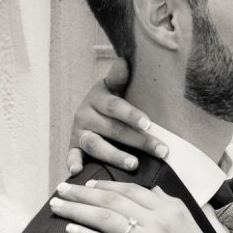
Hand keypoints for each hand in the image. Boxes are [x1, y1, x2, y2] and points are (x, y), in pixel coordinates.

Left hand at [52, 180, 229, 232]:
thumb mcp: (192, 228)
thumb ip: (172, 206)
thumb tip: (155, 189)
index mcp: (173, 210)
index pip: (132, 189)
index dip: (104, 185)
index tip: (85, 185)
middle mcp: (161, 221)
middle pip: (113, 200)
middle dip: (82, 193)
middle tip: (60, 189)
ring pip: (106, 218)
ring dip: (77, 210)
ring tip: (57, 207)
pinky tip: (70, 231)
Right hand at [67, 58, 168, 175]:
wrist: (90, 111)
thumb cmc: (111, 101)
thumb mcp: (115, 87)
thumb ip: (119, 78)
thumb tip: (124, 61)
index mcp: (98, 97)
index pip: (115, 106)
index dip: (131, 114)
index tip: (148, 124)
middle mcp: (85, 114)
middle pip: (113, 129)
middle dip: (139, 141)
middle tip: (160, 150)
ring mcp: (79, 132)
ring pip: (95, 144)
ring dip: (114, 155)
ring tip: (134, 164)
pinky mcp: (73, 147)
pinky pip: (71, 155)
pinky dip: (72, 162)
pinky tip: (77, 171)